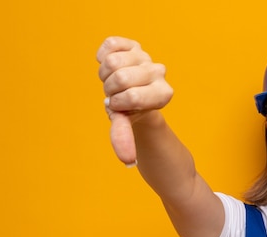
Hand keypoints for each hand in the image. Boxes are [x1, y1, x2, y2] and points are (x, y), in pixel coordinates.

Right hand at [96, 37, 173, 164]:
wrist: (131, 93)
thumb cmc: (130, 112)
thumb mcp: (127, 125)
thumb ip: (125, 138)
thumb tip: (127, 162)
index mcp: (164, 94)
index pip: (133, 96)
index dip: (119, 103)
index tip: (120, 107)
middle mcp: (159, 73)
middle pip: (121, 77)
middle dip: (110, 89)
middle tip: (116, 94)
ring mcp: (146, 57)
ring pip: (114, 61)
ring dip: (105, 73)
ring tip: (113, 81)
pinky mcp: (133, 44)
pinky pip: (111, 44)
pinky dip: (103, 55)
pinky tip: (108, 63)